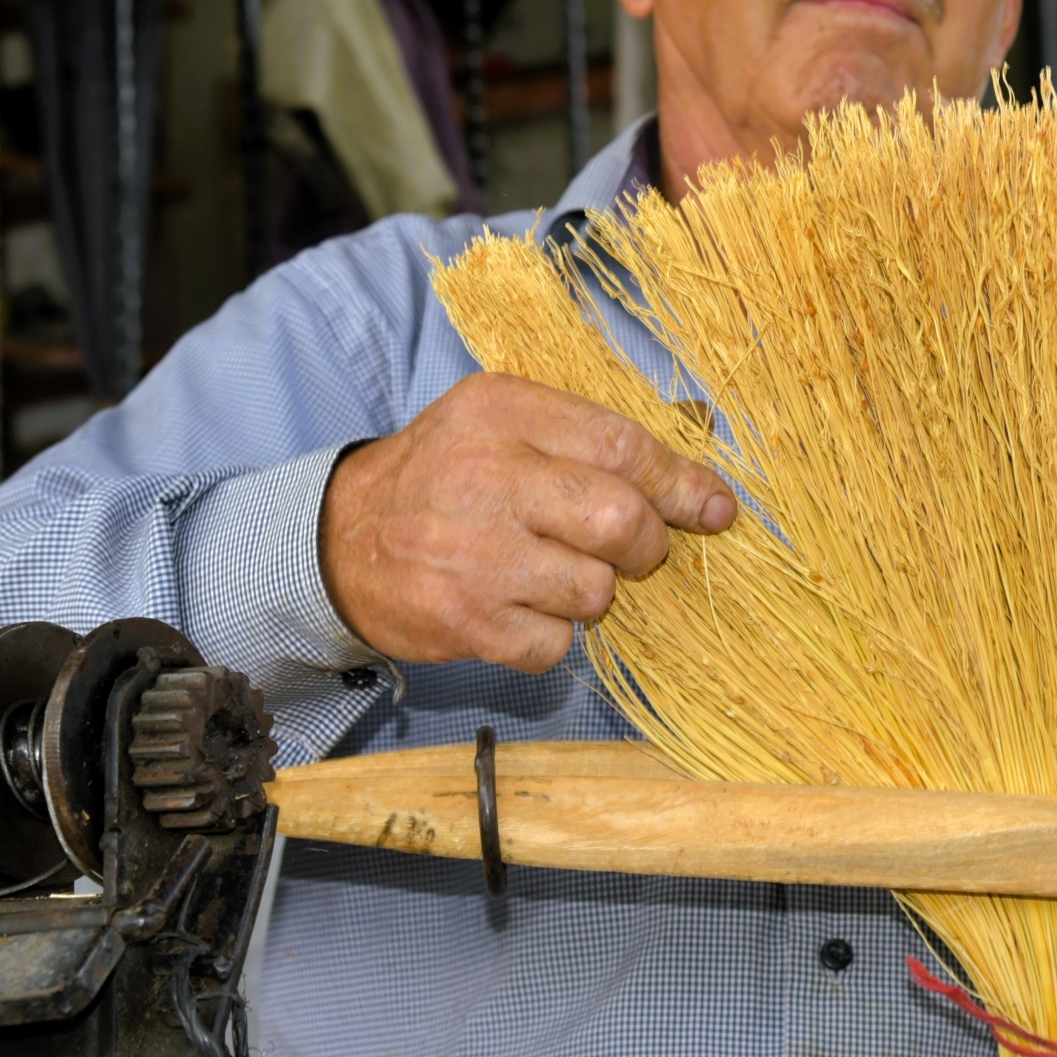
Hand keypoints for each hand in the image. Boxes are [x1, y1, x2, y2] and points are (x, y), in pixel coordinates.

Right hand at [319, 374, 736, 671]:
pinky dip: (552, 635)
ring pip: (596, 590)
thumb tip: (698, 488)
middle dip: (648, 545)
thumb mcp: (501, 422)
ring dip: (594, 593)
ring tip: (554, 576)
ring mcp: (472, 555)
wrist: (342, 538)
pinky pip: (555, 644)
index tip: (715, 509)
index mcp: (503, 412)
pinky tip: (519, 609)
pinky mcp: (463, 621)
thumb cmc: (445, 476)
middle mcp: (485, 477)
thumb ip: (587, 439)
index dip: (682, 484)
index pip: (623, 447)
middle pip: (621, 519)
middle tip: (635, 551)